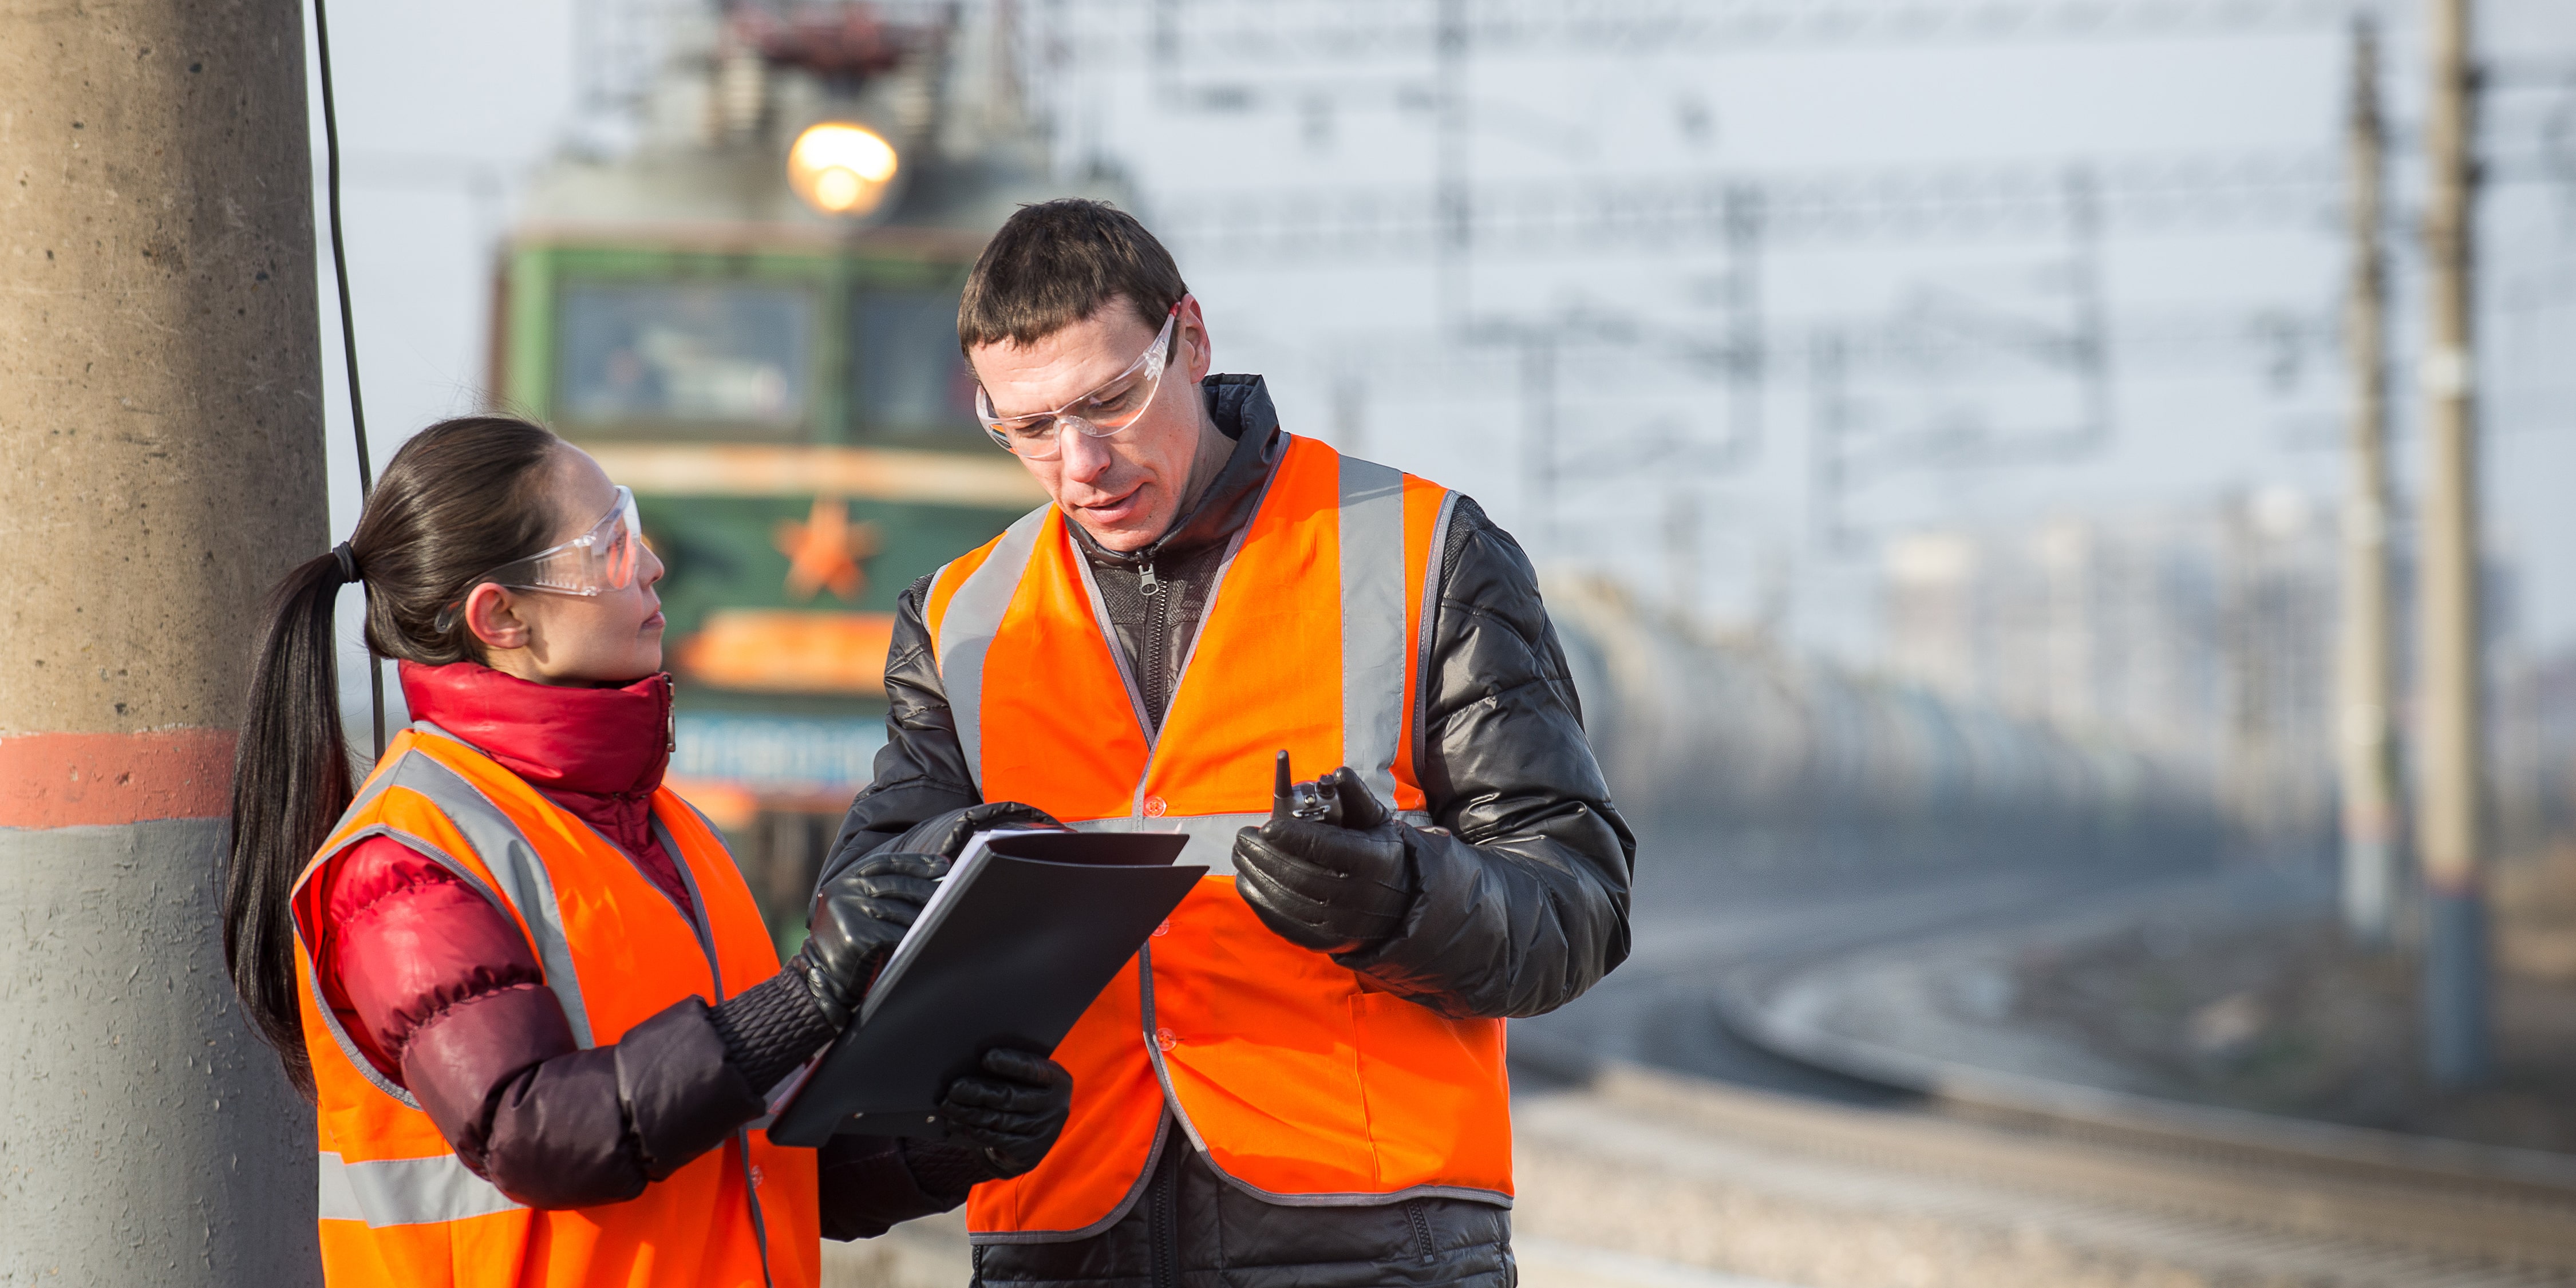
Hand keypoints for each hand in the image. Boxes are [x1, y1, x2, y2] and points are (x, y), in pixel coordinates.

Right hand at [788, 851, 944, 1027]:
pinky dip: (915, 936)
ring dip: (927, 914)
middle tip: (954, 890)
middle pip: (897, 884)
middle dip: (928, 888)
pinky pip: (896, 934)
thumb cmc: (847, 941)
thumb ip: (878, 891)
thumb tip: (929, 880)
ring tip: (947, 913)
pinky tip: (929, 935)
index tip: (943, 864)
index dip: (916, 861)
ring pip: (900, 911)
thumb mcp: (855, 907)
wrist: (821, 978)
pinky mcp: (857, 937)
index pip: (886, 862)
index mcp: (844, 879)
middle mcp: (844, 891)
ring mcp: (849, 913)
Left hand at [939, 1048, 1072, 1178]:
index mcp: (1057, 1080)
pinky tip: (958, 1124)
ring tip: (948, 1107)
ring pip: (999, 1120)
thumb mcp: (1030, 1080)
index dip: (1010, 1063)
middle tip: (954, 1089)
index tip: (986, 1058)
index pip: (1032, 1069)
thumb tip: (975, 1064)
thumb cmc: (1026, 1095)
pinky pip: (997, 1140)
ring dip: (969, 1114)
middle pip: (1010, 1097)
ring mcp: (1045, 1132)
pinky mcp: (1030, 1152)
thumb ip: (1013, 1072)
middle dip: (978, 1093)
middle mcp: (1056, 1107)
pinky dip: (975, 1132)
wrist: (1036, 1135)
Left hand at [1232, 755, 1414, 952]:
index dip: (1291, 836)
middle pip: (1299, 875)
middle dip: (1264, 854)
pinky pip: (1283, 922)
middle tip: (1242, 836)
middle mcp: (1357, 897)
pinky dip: (1259, 900)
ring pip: (1286, 900)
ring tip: (1239, 853)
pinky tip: (1245, 879)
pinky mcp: (1323, 942)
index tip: (1265, 825)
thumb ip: (1355, 796)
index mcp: (1372, 862)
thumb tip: (1336, 773)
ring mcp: (1339, 925)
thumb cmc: (1378, 853)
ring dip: (1256, 875)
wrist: (1396, 907)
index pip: (1325, 848)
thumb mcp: (1376, 822)